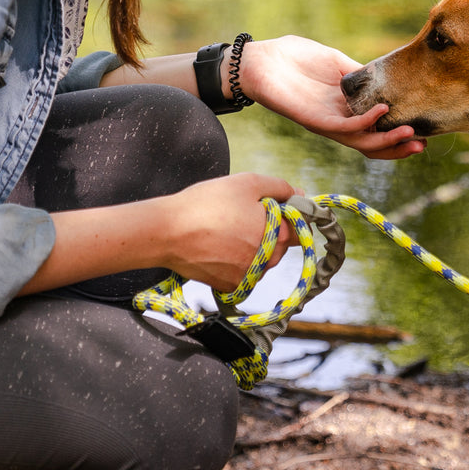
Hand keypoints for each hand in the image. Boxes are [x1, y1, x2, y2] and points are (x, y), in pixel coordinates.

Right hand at [162, 172, 301, 291]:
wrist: (168, 232)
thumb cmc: (208, 203)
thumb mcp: (247, 183)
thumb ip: (280, 187)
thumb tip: (300, 196)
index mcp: (276, 236)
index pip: (296, 229)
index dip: (285, 215)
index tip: (267, 207)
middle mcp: (266, 262)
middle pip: (277, 245)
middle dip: (265, 230)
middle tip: (239, 215)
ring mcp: (248, 277)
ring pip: (259, 259)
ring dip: (250, 246)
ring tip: (223, 229)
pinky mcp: (229, 286)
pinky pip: (241, 272)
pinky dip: (233, 261)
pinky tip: (215, 246)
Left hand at [238, 36, 425, 159]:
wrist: (260, 60)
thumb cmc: (295, 58)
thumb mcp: (336, 63)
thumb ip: (361, 74)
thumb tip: (388, 77)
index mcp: (345, 109)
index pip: (375, 129)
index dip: (397, 134)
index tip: (423, 132)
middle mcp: (337, 121)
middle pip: (371, 143)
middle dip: (397, 147)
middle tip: (421, 144)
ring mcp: (326, 122)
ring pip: (360, 142)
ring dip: (386, 140)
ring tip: (410, 133)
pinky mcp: (313, 119)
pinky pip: (343, 128)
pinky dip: (364, 123)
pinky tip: (382, 111)